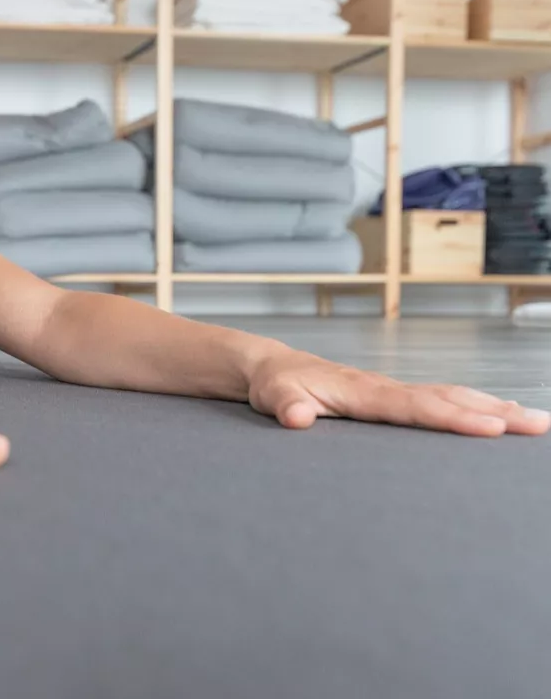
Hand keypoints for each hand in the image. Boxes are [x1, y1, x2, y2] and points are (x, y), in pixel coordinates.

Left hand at [247, 348, 550, 436]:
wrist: (272, 368)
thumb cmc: (275, 385)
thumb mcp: (274, 395)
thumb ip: (286, 405)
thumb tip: (295, 417)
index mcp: (364, 392)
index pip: (417, 407)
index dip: (454, 418)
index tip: (493, 427)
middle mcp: (387, 388)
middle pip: (449, 398)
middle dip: (495, 412)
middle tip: (540, 426)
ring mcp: (393, 392)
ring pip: (452, 396)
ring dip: (495, 408)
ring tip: (537, 423)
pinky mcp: (393, 399)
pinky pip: (442, 401)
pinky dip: (475, 407)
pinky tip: (499, 418)